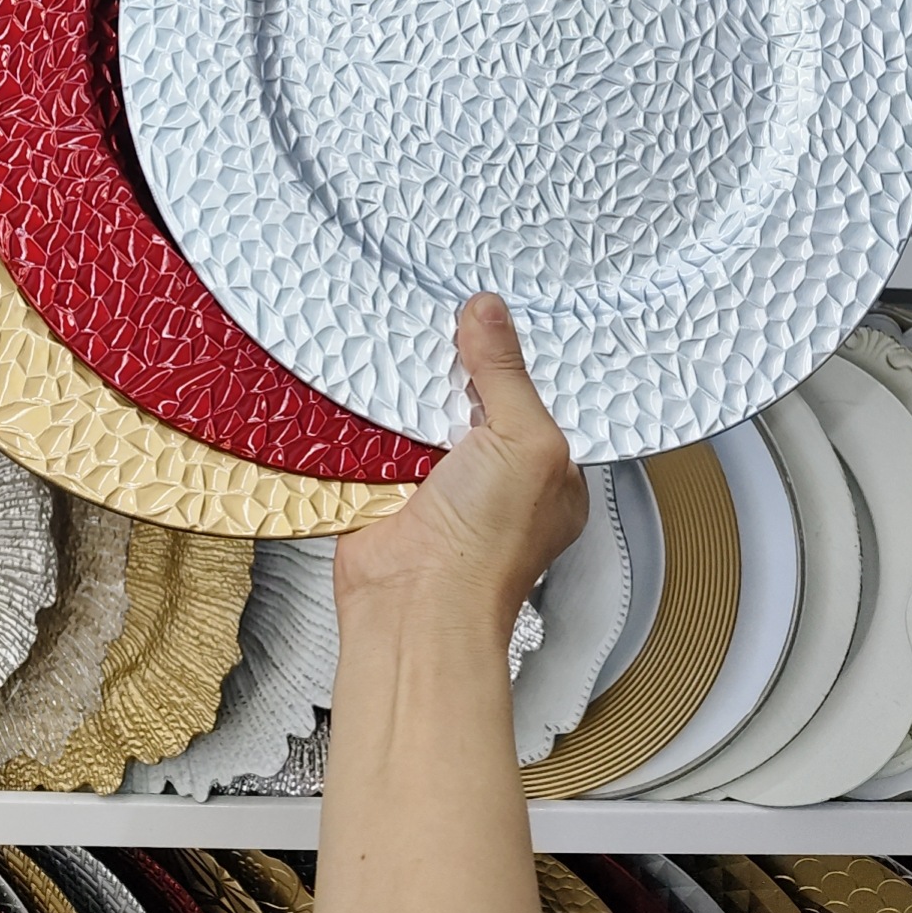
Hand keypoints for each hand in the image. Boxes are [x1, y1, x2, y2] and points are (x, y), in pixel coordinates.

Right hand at [335, 293, 587, 646]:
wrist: (413, 607)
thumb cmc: (487, 551)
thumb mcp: (525, 441)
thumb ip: (507, 374)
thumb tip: (490, 313)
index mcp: (545, 468)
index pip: (535, 390)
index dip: (516, 350)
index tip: (496, 305)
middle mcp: (493, 474)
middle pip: (472, 391)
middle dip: (458, 358)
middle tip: (446, 310)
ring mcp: (436, 477)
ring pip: (421, 404)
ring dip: (410, 380)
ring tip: (405, 330)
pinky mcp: (385, 478)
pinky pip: (375, 425)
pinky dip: (368, 405)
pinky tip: (365, 372)